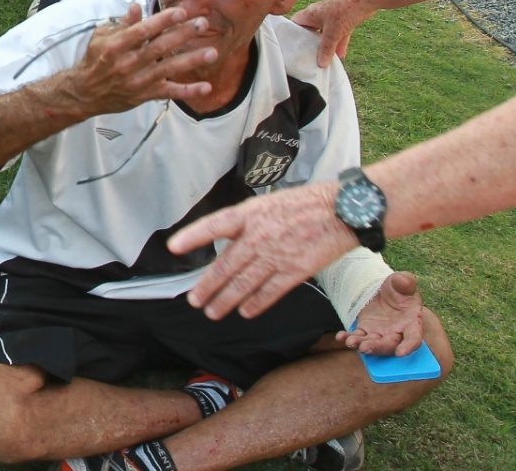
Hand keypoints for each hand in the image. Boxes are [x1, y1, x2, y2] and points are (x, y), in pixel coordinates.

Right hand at [65, 3, 218, 118]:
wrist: (83, 94)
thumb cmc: (94, 60)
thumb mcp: (102, 37)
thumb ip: (122, 23)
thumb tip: (136, 6)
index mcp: (115, 46)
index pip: (142, 31)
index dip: (162, 21)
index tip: (180, 11)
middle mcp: (127, 64)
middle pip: (159, 47)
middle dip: (182, 35)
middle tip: (202, 24)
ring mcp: (137, 81)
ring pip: (168, 69)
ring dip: (191, 61)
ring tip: (211, 52)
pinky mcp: (144, 95)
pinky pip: (169, 93)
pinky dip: (188, 91)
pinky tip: (206, 87)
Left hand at [166, 182, 359, 320]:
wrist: (341, 211)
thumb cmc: (305, 205)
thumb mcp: (269, 203)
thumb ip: (248, 223)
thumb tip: (230, 243)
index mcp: (250, 213)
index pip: (214, 225)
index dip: (193, 236)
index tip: (173, 247)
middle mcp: (259, 235)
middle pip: (225, 265)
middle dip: (207, 286)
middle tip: (195, 301)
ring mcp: (277, 255)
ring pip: (243, 284)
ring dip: (225, 300)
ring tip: (212, 312)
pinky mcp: (295, 271)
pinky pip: (269, 292)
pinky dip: (255, 304)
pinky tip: (245, 311)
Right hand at [291, 0, 376, 67]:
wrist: (364, 0)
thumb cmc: (343, 11)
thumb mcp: (332, 34)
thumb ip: (326, 49)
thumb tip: (321, 63)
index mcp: (310, 14)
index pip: (295, 23)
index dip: (293, 34)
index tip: (293, 46)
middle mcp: (319, 14)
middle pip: (311, 30)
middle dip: (311, 42)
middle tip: (308, 55)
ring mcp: (332, 17)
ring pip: (326, 33)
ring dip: (327, 45)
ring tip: (324, 58)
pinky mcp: (344, 19)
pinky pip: (339, 34)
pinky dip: (339, 43)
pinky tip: (340, 55)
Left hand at [339, 271, 425, 356]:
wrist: (384, 290)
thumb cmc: (399, 288)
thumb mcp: (403, 281)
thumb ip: (406, 281)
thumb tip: (402, 281)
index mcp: (411, 323)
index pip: (413, 338)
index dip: (409, 347)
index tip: (400, 353)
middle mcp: (396, 332)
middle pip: (389, 345)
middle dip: (377, 348)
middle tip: (365, 347)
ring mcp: (380, 333)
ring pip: (372, 343)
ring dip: (361, 345)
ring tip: (350, 342)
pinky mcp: (366, 330)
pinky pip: (358, 336)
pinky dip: (349, 338)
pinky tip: (341, 337)